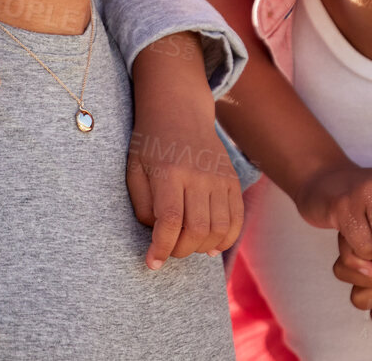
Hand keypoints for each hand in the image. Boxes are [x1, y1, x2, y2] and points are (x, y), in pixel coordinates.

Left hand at [125, 33, 242, 268]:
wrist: (179, 110)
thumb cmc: (150, 143)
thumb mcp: (134, 171)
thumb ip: (143, 207)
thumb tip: (160, 236)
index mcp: (169, 172)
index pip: (169, 221)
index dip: (161, 248)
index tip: (152, 262)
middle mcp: (198, 175)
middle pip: (197, 229)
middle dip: (180, 250)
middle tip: (168, 251)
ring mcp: (219, 177)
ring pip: (219, 228)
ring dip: (202, 247)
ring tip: (188, 245)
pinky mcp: (232, 180)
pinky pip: (237, 218)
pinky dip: (227, 238)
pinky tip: (211, 244)